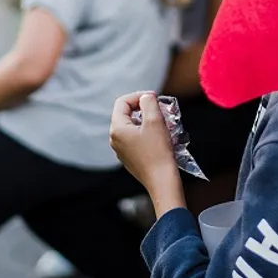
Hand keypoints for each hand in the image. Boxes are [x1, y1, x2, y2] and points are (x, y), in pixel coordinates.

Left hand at [110, 92, 184, 212]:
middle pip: (126, 113)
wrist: (162, 181)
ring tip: (163, 121)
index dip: (138, 95)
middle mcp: (115, 139)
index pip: (122, 102)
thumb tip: (145, 97)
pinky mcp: (130, 158)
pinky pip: (135, 138)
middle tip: (160, 108)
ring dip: (147, 120)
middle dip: (144, 108)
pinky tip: (160, 135)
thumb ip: (148, 102)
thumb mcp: (155, 120)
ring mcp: (121, 150)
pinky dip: (147, 132)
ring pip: (132, 126)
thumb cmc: (158, 151)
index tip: (154, 97)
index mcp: (117, 129)